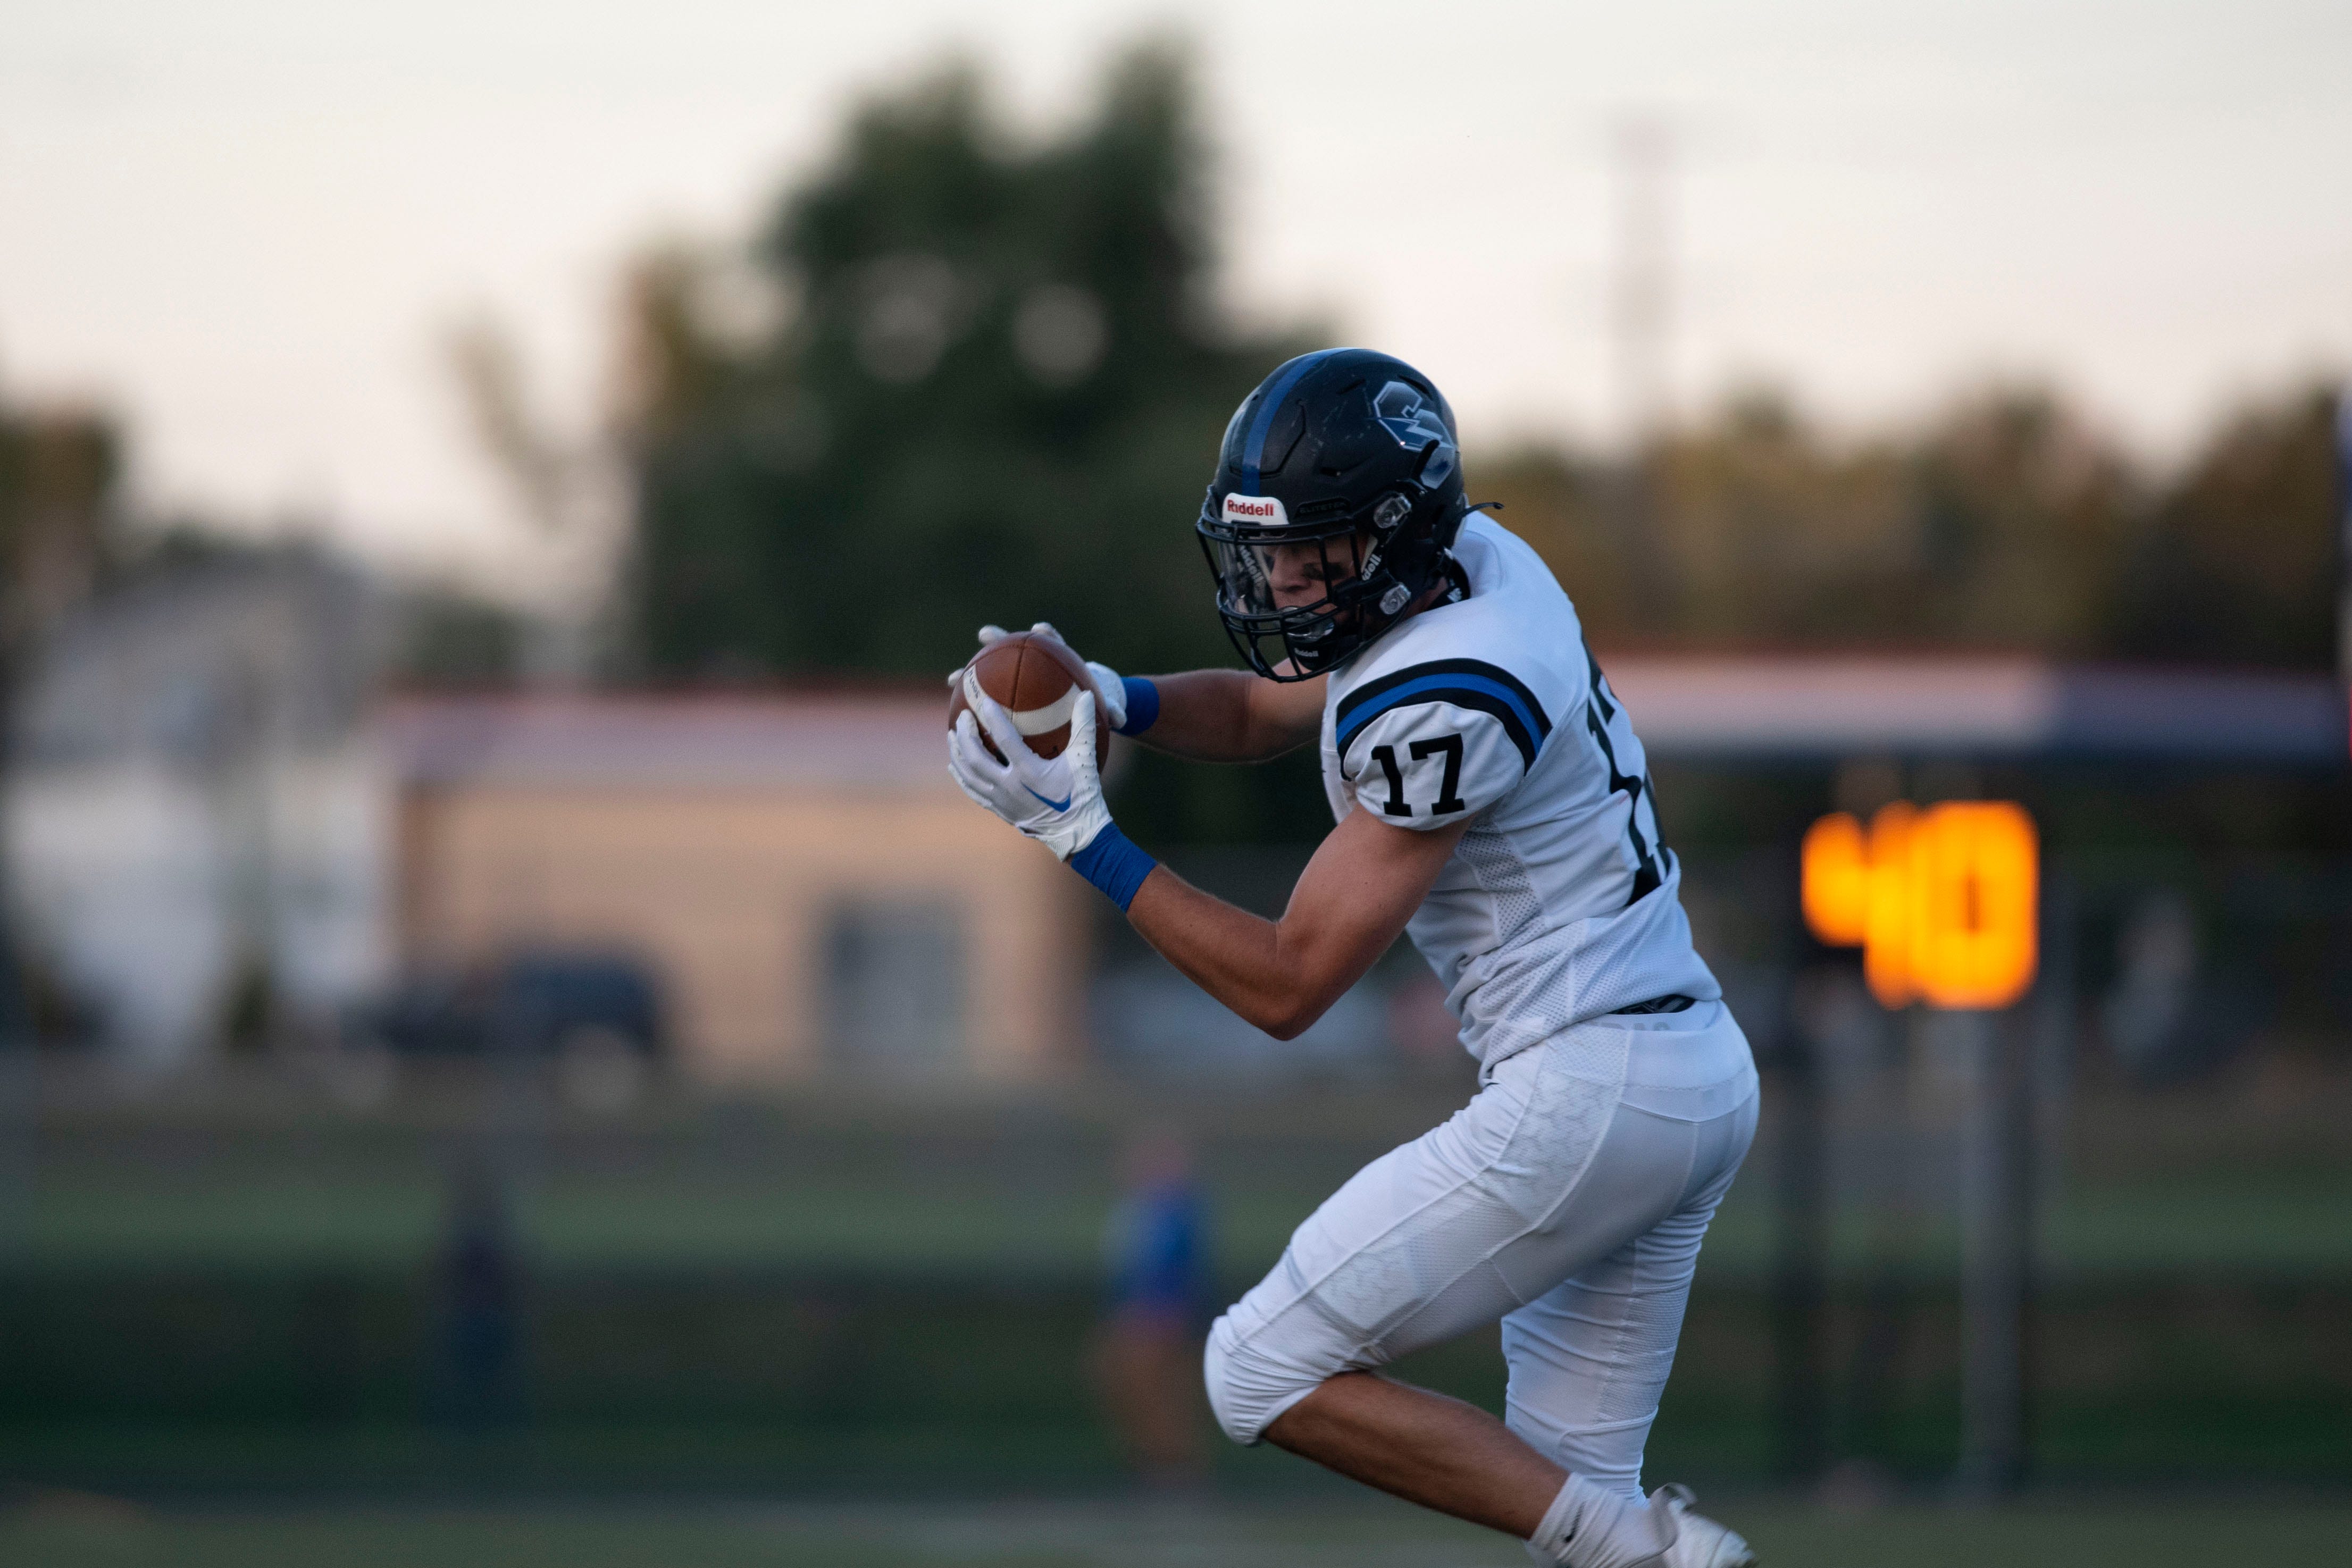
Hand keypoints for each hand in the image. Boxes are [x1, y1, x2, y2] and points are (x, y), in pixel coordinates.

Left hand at [946, 672, 1113, 861]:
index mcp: (1029, 771)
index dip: (992, 717)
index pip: (1004, 738)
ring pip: (968, 775)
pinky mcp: (999, 810)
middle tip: (962, 716)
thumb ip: (1084, 725)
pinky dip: (961, 777)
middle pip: (976, 757)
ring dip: (957, 754)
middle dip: (965, 735)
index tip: (983, 701)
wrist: (1077, 833)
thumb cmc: (1082, 793)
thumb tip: (1087, 694)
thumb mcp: (1084, 758)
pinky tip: (954, 766)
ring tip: (951, 735)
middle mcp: (1010, 786)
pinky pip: (972, 792)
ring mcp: (1001, 800)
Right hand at [968, 621, 1127, 732]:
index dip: (1048, 635)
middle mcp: (1039, 666)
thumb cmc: (1100, 701)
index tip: (1039, 628)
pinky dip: (978, 707)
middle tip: (984, 634)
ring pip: (995, 673)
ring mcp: (1022, 679)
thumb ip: (1113, 709)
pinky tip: (960, 718)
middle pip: (1016, 648)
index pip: (1054, 642)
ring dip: (974, 673)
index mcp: (1062, 662)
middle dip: (1000, 640)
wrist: (1091, 707)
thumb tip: (1121, 717)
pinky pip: (992, 701)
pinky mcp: (1013, 697)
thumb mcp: (1107, 706)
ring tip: (955, 677)